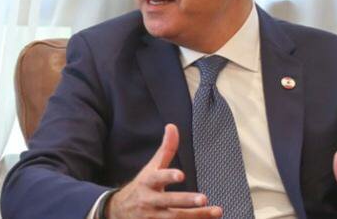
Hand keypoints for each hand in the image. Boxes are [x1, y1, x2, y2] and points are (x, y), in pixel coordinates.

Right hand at [107, 124, 221, 218]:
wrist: (119, 211)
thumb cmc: (142, 186)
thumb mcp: (151, 168)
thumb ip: (165, 150)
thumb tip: (173, 126)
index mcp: (147, 182)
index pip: (157, 178)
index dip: (168, 177)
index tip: (181, 175)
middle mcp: (149, 200)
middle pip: (168, 202)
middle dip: (185, 201)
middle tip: (204, 198)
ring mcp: (153, 217)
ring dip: (196, 216)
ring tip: (216, 211)